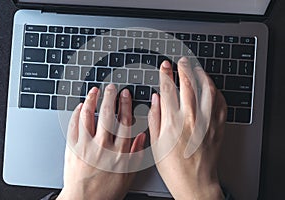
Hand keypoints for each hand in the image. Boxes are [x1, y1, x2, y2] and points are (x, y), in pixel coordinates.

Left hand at [57, 85, 145, 199]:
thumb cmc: (106, 191)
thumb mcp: (128, 175)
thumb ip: (136, 154)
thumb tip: (141, 135)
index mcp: (118, 153)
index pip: (124, 122)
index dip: (125, 105)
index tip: (125, 94)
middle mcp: (102, 147)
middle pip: (106, 115)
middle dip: (110, 97)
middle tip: (111, 87)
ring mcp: (85, 147)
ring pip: (88, 117)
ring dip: (92, 101)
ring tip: (95, 90)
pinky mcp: (72, 149)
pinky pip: (73, 127)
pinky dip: (76, 114)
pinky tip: (80, 106)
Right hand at [148, 57, 226, 199]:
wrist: (195, 182)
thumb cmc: (173, 167)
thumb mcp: (155, 144)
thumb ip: (155, 118)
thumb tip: (155, 99)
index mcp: (172, 122)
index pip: (168, 89)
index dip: (166, 74)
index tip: (165, 66)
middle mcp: (191, 118)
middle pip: (188, 84)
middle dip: (183, 68)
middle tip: (181, 61)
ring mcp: (207, 121)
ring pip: (207, 89)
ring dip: (201, 75)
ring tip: (196, 68)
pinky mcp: (217, 126)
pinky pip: (220, 103)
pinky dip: (215, 91)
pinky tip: (210, 87)